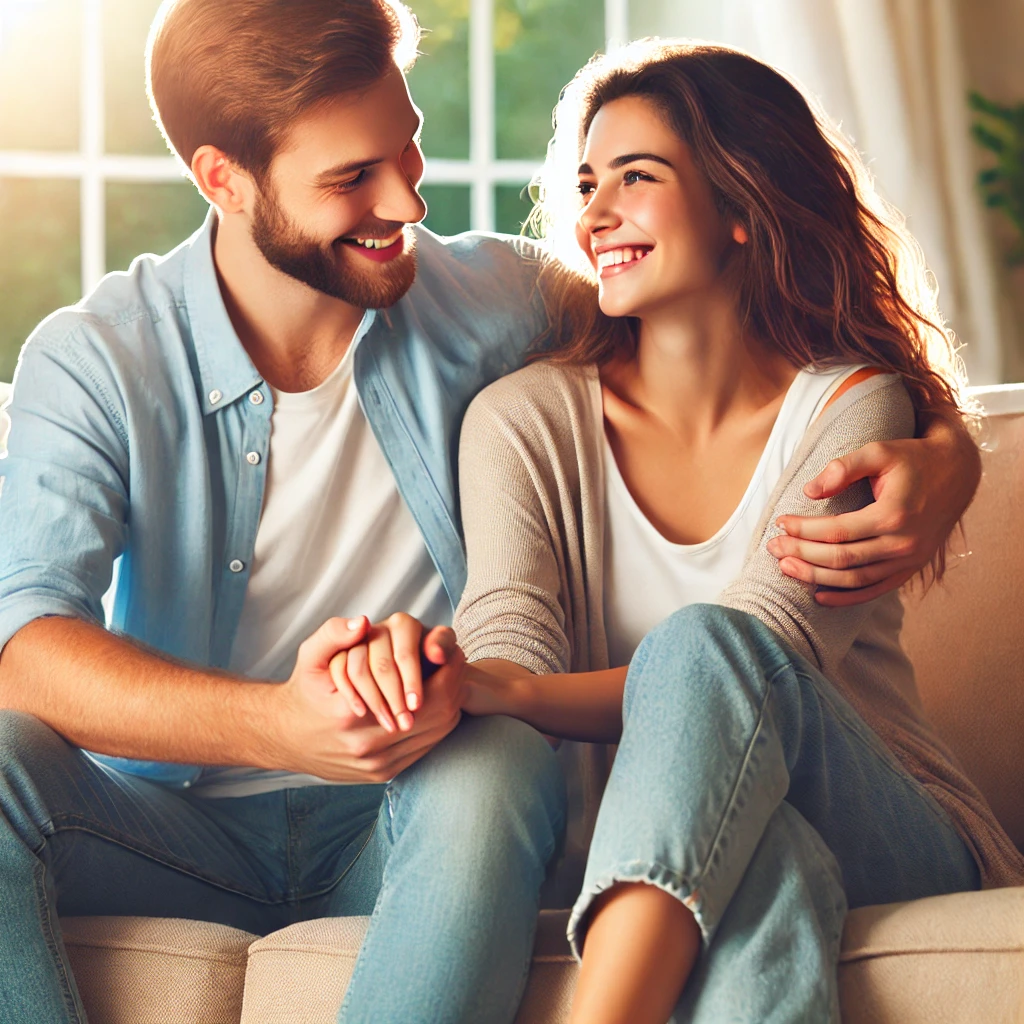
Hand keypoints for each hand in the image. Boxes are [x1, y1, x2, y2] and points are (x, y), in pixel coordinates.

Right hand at [270, 616, 464, 782]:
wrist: (286, 737)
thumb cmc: (305, 690)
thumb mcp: (310, 656)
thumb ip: (334, 633)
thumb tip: (363, 623)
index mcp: (352, 716)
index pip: (422, 694)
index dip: (445, 670)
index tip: (451, 649)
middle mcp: (367, 746)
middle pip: (437, 716)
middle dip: (454, 685)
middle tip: (458, 662)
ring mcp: (377, 765)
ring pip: (436, 735)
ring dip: (450, 706)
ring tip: (452, 680)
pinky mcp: (382, 775)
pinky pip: (424, 749)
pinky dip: (437, 726)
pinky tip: (438, 704)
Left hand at [767, 419, 979, 606]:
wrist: (956, 474)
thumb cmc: (912, 459)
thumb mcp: (879, 451)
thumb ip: (843, 467)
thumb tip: (808, 491)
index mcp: (894, 514)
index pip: (836, 531)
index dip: (803, 530)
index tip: (780, 523)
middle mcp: (903, 544)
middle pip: (840, 559)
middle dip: (801, 555)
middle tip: (773, 548)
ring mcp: (908, 561)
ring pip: (853, 579)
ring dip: (815, 577)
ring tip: (785, 567)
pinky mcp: (910, 570)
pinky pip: (873, 590)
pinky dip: (845, 598)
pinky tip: (818, 595)